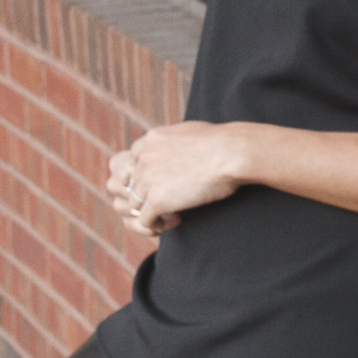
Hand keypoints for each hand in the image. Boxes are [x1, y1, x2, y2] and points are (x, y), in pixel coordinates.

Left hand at [104, 123, 250, 236]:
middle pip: (128, 185)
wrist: (230, 153)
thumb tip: (179, 146)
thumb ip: (173, 141)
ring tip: (171, 213)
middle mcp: (143, 158)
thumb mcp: (188, 131)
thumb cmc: (221, 142)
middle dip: (143, 195)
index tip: (161, 184)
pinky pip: (144, 220)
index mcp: (150, 140)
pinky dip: (157, 225)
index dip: (143, 177)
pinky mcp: (156, 200)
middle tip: (164, 202)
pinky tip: (176, 220)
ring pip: (133, 204)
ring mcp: (147, 180)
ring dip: (149, 211)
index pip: (129, 162)